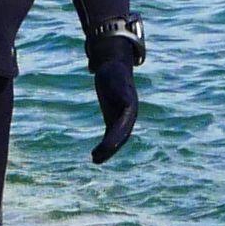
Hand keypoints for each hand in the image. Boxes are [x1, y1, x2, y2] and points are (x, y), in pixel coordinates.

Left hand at [89, 31, 142, 164]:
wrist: (114, 66)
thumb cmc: (114, 72)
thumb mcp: (115, 79)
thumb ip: (121, 91)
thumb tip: (125, 102)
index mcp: (130, 109)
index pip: (123, 128)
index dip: (115, 139)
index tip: (105, 148)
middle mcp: (128, 116)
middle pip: (121, 137)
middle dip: (110, 149)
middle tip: (96, 158)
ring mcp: (122, 118)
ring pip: (116, 139)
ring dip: (107, 151)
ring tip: (94, 159)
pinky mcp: (114, 119)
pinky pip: (110, 136)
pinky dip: (104, 145)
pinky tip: (95, 154)